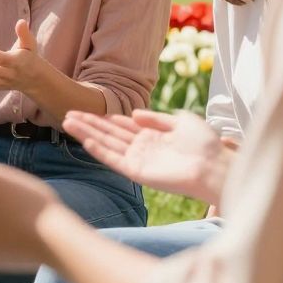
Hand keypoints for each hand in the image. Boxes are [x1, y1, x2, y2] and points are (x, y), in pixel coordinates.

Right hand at [61, 109, 231, 205]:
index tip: (86, 109)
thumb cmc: (205, 145)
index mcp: (153, 137)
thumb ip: (157, 118)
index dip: (104, 118)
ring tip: (67, 122)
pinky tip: (85, 140)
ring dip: (87, 133)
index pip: (122, 126)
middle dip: (89, 124)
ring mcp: (138, 160)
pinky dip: (99, 150)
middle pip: (109, 134)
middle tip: (68, 113)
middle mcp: (142, 149)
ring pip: (106, 144)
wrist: (215, 167)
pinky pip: (114, 160)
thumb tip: (133, 113)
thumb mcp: (183, 122)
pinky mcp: (138, 173)